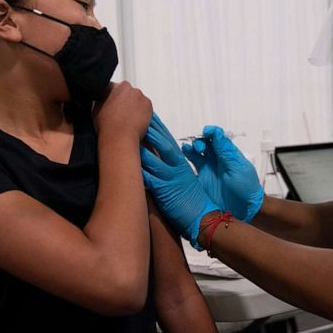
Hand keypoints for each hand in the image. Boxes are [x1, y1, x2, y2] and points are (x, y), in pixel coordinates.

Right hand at [92, 82, 150, 140]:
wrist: (119, 137)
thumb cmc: (107, 126)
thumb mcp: (96, 108)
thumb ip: (102, 99)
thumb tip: (104, 99)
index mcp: (113, 86)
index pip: (114, 88)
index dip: (114, 98)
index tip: (114, 105)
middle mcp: (127, 88)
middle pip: (127, 92)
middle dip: (126, 101)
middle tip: (122, 113)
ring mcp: (139, 95)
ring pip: (138, 99)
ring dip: (135, 106)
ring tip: (129, 119)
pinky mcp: (148, 103)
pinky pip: (146, 106)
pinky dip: (143, 112)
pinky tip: (136, 121)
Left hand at [141, 113, 219, 247]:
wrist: (203, 217)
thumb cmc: (193, 199)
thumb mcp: (186, 177)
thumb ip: (175, 165)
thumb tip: (164, 154)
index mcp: (182, 163)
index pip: (169, 140)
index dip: (158, 126)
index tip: (147, 115)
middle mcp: (177, 167)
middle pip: (163, 144)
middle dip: (150, 130)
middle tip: (137, 116)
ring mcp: (171, 179)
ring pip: (155, 160)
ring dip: (143, 147)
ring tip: (129, 134)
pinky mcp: (165, 192)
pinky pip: (150, 180)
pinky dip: (141, 171)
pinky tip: (129, 163)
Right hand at [182, 126, 263, 221]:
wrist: (245, 211)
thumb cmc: (247, 189)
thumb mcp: (238, 169)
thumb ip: (227, 152)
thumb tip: (217, 132)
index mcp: (227, 155)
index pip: (216, 137)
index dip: (210, 132)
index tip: (206, 132)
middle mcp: (216, 161)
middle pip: (203, 144)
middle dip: (199, 141)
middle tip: (198, 147)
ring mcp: (207, 171)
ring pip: (194, 155)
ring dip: (190, 149)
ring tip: (187, 150)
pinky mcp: (200, 182)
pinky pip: (189, 170)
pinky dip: (183, 164)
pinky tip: (181, 162)